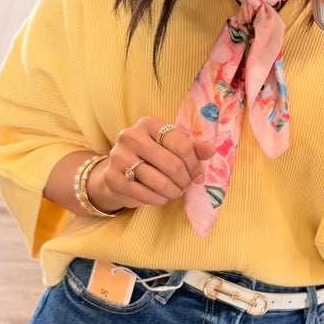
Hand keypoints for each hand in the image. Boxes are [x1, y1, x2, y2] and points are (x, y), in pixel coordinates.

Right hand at [86, 117, 214, 211]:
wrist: (119, 172)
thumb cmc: (152, 158)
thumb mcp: (173, 149)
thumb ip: (193, 149)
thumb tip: (211, 149)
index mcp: (149, 123)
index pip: (182, 145)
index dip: (195, 165)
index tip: (198, 176)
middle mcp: (131, 135)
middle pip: (172, 164)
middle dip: (185, 180)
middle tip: (186, 186)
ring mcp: (119, 156)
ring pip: (159, 182)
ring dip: (173, 192)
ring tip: (175, 192)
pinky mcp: (112, 178)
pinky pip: (145, 195)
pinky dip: (159, 200)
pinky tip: (161, 197)